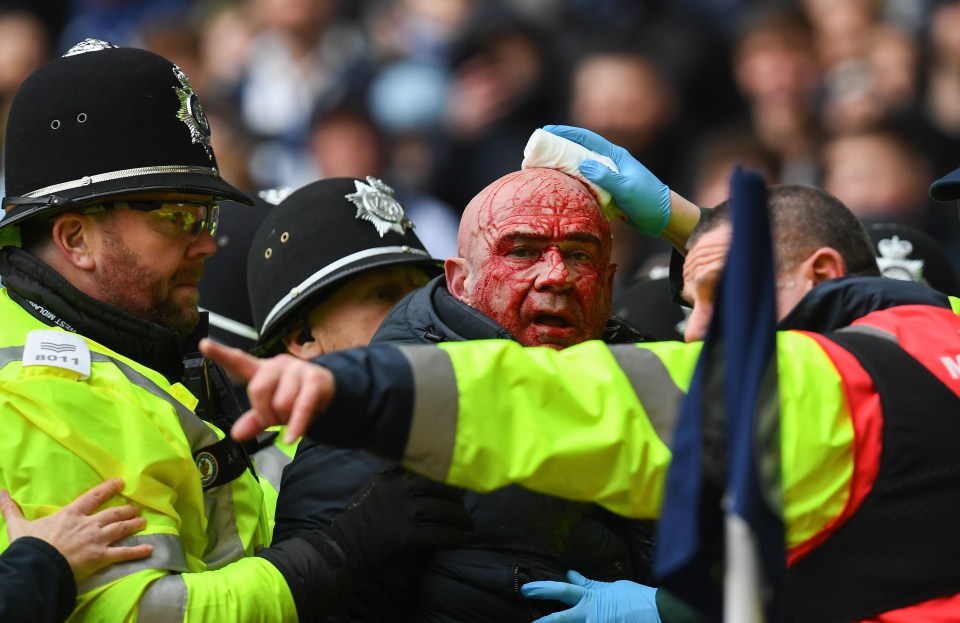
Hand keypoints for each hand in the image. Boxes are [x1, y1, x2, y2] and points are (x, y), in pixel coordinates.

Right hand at [1, 479, 152, 581]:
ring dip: (134, 525)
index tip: (120, 483)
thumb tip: (0, 493)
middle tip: (135, 508)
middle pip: (112, 513)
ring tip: (143, 522)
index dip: (108, 489)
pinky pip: (123, 553)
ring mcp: (97, 540)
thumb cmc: (30, 546)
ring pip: (121, 529)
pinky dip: (138, 551)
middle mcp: (88, 524)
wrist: (38, 566)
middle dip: (125, 510)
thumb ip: (11, 509)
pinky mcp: (101, 557)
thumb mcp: (19, 525)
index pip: (94, 497)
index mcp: (71, 515)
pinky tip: (150, 549)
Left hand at [199, 338, 333, 442]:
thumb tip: (236, 434)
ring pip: (281, 403)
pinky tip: (291, 438)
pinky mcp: (316, 380)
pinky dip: (296, 426)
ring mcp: (298, 370)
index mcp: (262, 370)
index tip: (203, 344)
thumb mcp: (272, 410)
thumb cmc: (296, 399)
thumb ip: (254, 420)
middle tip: (276, 421)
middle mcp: (278, 365)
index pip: (239, 360)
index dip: (221, 354)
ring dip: (286, 420)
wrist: (330, 393)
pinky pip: (301, 407)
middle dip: (265, 413)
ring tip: (294, 419)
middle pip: (257, 390)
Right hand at [325, 468, 472, 574]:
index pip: (422, 469)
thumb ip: (391, 478)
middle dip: (455, 496)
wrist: (339, 549)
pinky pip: (437, 533)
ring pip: (440, 509)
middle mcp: (395, 491)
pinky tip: (460, 540)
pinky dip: (453, 537)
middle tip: (464, 506)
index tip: (455, 481)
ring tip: (467, 524)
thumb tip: (415, 472)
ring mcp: (400, 512)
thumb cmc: (356, 523)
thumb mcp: (371, 491)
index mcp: (387, 479)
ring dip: (459, 517)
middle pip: (436, 486)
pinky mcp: (404, 535)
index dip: (443, 475)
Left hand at [522, 570, 660, 622]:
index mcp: (591, 600)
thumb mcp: (610, 589)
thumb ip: (589, 585)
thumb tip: (571, 574)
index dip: (543, 589)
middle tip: (530, 622)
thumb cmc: (636, 598)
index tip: (526, 589)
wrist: (660, 613)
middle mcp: (591, 617)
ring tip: (542, 622)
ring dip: (559, 622)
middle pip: (561, 620)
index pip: (562, 591)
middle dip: (543, 622)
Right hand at [543, 124, 670, 235]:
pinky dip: (569, 182)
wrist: (662, 217)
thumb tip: (582, 164)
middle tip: (535, 151)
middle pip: (578, 150)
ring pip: (579, 167)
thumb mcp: (627, 188)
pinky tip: (557, 186)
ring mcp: (606, 176)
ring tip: (540, 167)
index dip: (565, 133)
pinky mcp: (605, 190)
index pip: (586, 139)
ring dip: (561, 165)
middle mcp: (608, 163)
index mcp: (615, 156)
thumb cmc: (648, 200)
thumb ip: (606, 176)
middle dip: (557, 148)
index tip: (546, 130)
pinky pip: (583, 183)